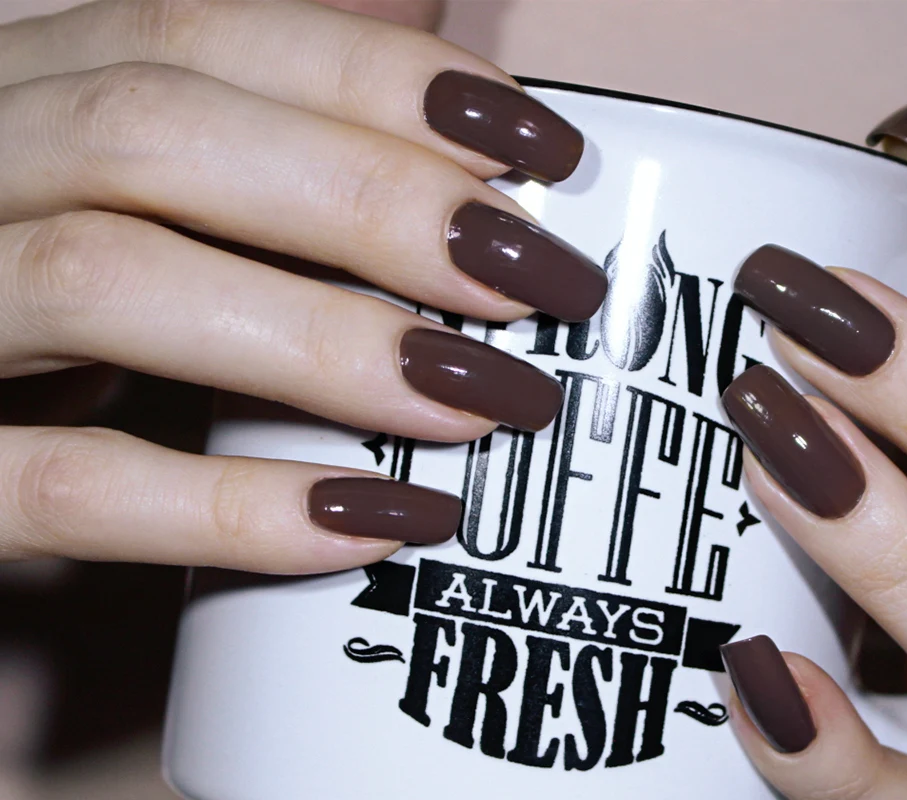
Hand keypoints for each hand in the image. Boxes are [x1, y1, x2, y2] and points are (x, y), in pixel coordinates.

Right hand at [0, 0, 604, 571]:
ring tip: (484, 397)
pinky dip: (226, 507)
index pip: (203, 35)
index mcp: (21, 102)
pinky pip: (60, 488)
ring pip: (105, 279)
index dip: (383, 80)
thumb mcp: (125, 220)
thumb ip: (249, 192)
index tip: (541, 147)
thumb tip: (464, 193)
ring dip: (325, 338)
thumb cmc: (36, 325)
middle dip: (375, 198)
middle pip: (157, 130)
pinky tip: (370, 522)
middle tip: (540, 278)